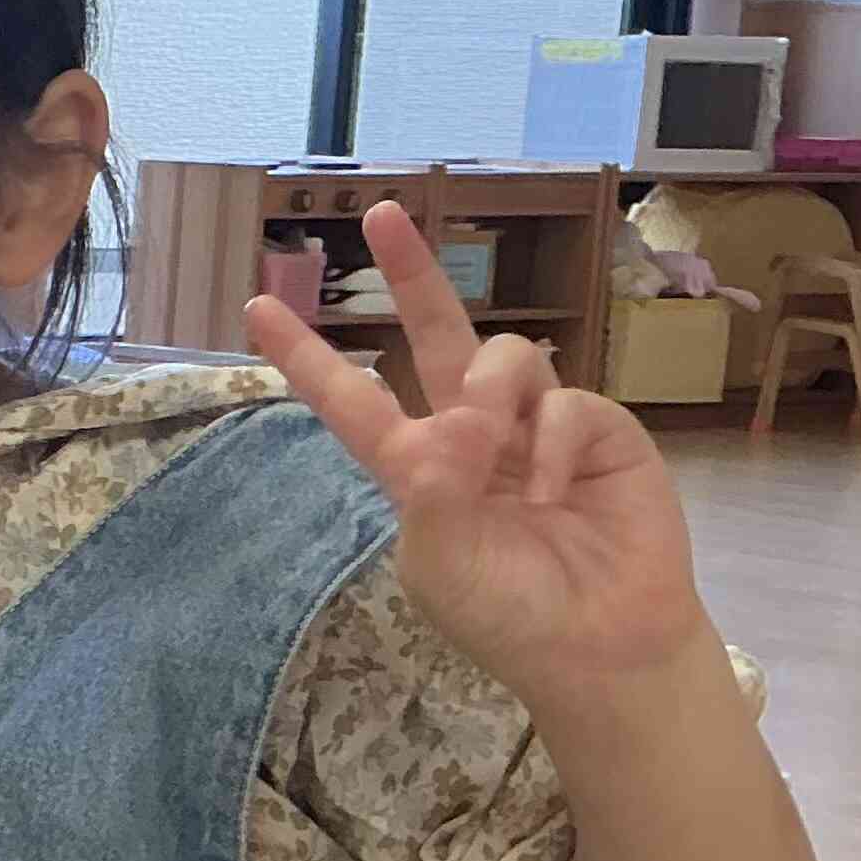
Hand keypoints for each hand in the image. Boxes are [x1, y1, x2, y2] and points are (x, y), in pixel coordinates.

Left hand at [247, 200, 712, 697]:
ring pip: (502, 359)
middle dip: (411, 273)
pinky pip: (568, 402)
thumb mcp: (441, 565)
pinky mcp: (601, 430)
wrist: (604, 646)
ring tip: (504, 456)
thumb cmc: (510, 614)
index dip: (306, 356)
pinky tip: (557, 493)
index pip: (350, 400)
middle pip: (434, 335)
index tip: (257, 305)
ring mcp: (537, 426)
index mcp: (415, 466)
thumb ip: (433, 490)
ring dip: (495, 398)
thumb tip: (456, 418)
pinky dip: (556, 444)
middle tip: (381, 213)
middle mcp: (472, 433)